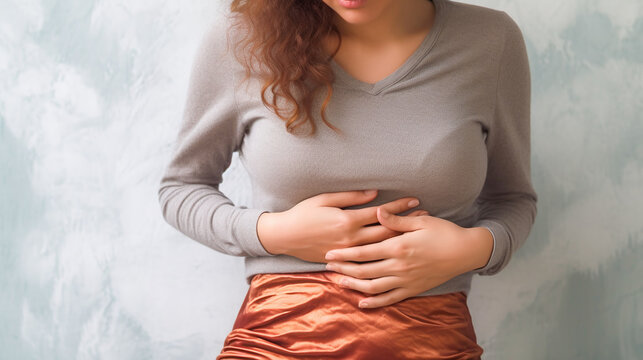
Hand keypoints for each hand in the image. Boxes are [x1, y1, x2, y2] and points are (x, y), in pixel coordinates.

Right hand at [257, 190, 428, 262]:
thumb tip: (375, 194)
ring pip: (380, 249)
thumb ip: (351, 197)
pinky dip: (383, 256)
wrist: (284, 236)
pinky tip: (395, 254)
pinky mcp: (342, 261)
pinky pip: (367, 261)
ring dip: (399, 240)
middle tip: (426, 218)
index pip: (381, 214)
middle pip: (386, 232)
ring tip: (416, 235)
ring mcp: (347, 253)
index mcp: (347, 221)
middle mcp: (350, 239)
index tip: (416, 201)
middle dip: (407, 224)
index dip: (400, 207)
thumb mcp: (325, 199)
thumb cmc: (303, 214)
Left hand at [324, 207, 493, 308]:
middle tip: (328, 266)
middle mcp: (399, 266)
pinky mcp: (413, 288)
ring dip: (355, 285)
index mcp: (399, 246)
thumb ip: (396, 219)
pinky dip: (375, 302)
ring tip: (339, 282)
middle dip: (344, 268)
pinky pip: (390, 298)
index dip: (345, 253)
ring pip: (374, 287)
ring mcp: (406, 279)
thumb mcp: (420, 221)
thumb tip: (376, 211)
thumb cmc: (444, 232)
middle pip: (365, 270)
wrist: (465, 252)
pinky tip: (362, 303)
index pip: (365, 252)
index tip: (330, 252)